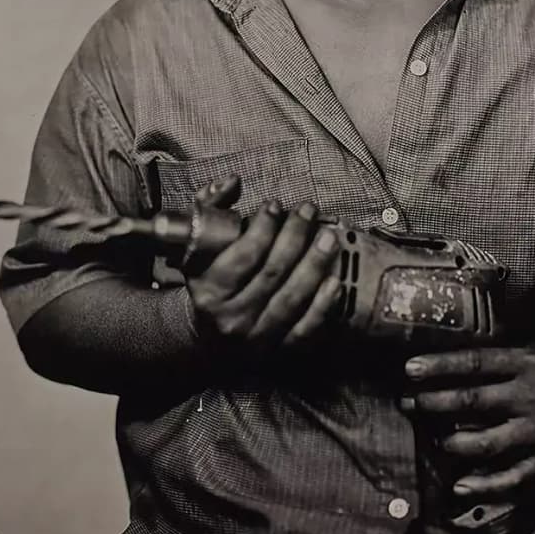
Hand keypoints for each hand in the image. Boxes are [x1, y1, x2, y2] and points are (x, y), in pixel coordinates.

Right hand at [182, 176, 340, 348]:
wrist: (209, 337)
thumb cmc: (209, 280)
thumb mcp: (199, 244)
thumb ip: (211, 207)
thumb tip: (232, 182)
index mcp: (208, 292)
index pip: (242, 257)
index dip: (262, 228)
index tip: (275, 205)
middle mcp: (231, 318)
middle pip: (272, 273)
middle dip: (295, 236)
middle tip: (309, 210)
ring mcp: (257, 338)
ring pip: (292, 298)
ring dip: (315, 264)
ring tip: (328, 236)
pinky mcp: (279, 351)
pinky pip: (306, 328)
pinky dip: (323, 305)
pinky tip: (335, 280)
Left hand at [402, 341, 534, 502]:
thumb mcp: (532, 343)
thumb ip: (498, 354)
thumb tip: (454, 359)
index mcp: (525, 361)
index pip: (474, 363)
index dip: (440, 366)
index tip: (410, 368)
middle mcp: (529, 395)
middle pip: (474, 401)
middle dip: (434, 403)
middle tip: (407, 402)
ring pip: (488, 441)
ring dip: (453, 442)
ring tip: (430, 437)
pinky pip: (514, 476)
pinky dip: (486, 484)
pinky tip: (461, 485)